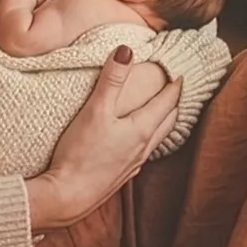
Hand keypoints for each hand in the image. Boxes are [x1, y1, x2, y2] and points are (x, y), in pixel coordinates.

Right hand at [28, 47, 181, 227]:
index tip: (179, 71)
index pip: (166, 102)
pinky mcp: (120, 176)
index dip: (174, 85)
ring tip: (162, 112)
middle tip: (176, 88)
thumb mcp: (95, 110)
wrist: (67, 196)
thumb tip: (127, 50)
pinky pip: (142, 154)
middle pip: (167, 121)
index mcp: (141, 129)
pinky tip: (137, 142)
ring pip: (156, 139)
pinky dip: (146, 140)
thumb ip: (111, 80)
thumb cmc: (80, 153)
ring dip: (162, 123)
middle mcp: (143, 148)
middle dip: (174, 103)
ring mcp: (133, 164)